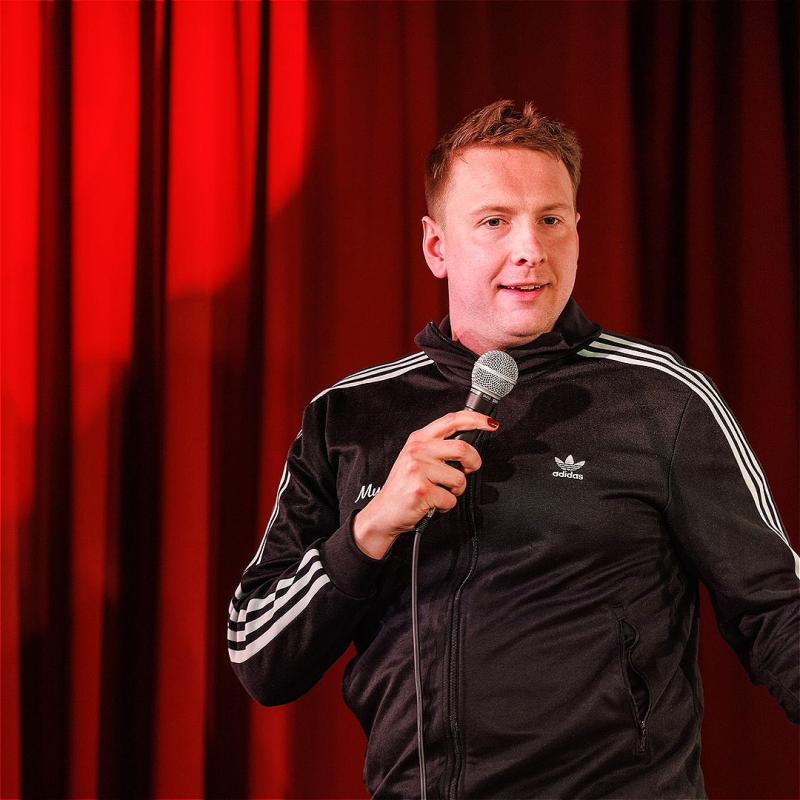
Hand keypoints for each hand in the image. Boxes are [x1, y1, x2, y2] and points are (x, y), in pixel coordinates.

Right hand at [352, 410, 498, 558]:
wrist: (384, 513)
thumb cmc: (404, 487)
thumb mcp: (416, 458)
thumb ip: (438, 447)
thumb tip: (468, 445)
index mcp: (419, 439)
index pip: (452, 421)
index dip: (476, 420)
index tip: (491, 424)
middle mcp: (418, 451)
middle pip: (463, 449)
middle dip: (474, 464)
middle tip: (469, 471)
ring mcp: (418, 470)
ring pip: (459, 479)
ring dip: (456, 492)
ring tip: (440, 492)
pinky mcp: (421, 491)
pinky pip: (450, 499)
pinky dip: (445, 506)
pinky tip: (432, 504)